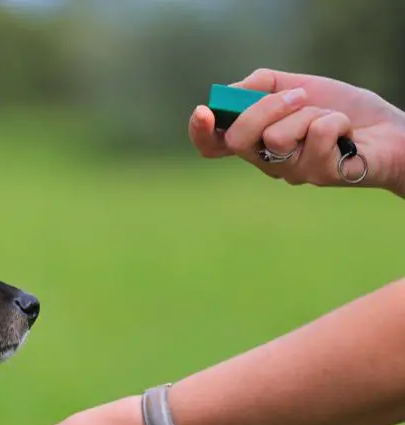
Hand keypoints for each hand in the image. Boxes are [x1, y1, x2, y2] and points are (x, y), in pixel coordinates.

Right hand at [189, 68, 404, 194]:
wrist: (388, 129)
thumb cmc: (341, 108)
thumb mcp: (297, 86)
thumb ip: (261, 86)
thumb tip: (233, 93)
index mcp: (256, 141)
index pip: (213, 145)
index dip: (200, 132)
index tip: (203, 112)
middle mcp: (267, 161)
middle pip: (237, 140)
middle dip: (265, 108)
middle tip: (299, 96)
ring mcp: (291, 172)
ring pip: (277, 137)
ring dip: (309, 113)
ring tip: (329, 118)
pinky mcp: (318, 176)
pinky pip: (316, 135)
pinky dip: (336, 120)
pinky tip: (347, 132)